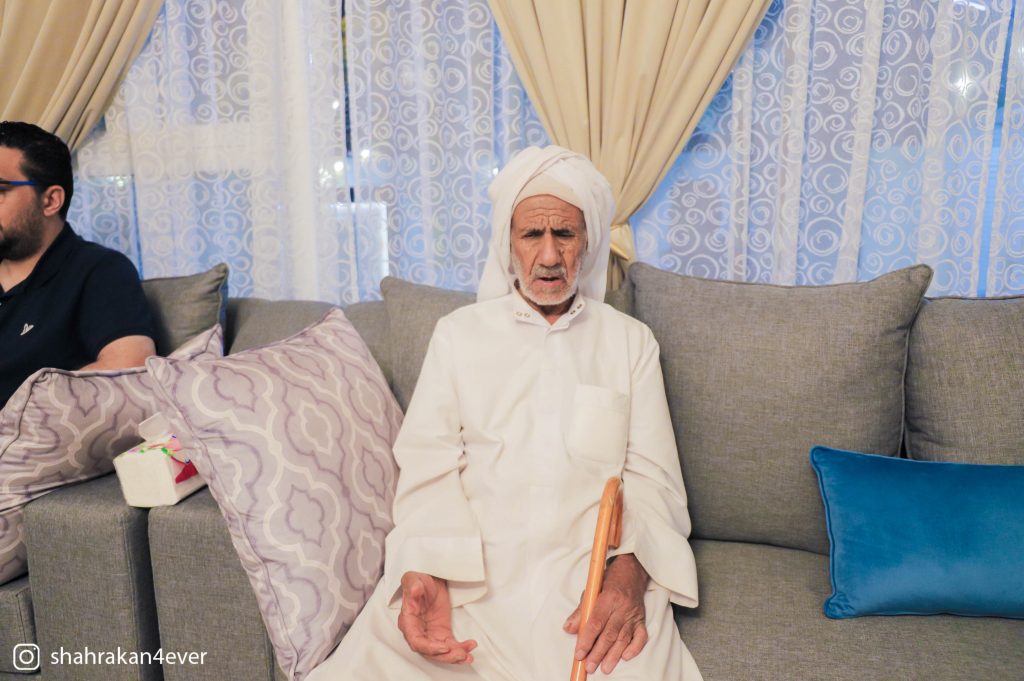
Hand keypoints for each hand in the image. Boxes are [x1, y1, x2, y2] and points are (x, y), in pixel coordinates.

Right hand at [398, 571, 476, 664]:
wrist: (431, 583)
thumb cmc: (419, 582)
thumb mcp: (414, 578)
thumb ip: (412, 584)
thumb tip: (414, 590)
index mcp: (408, 622)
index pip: (416, 641)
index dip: (429, 647)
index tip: (443, 647)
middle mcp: (418, 632)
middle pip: (430, 652)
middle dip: (445, 656)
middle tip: (461, 655)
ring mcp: (431, 635)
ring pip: (441, 653)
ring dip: (454, 656)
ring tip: (468, 655)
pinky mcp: (442, 635)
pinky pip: (451, 646)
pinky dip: (460, 649)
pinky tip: (470, 647)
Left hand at [564, 554, 648, 674]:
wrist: (631, 572)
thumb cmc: (608, 582)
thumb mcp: (591, 591)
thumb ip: (580, 612)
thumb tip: (569, 629)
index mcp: (608, 598)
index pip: (596, 622)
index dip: (586, 640)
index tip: (579, 653)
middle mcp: (622, 607)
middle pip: (609, 634)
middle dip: (598, 652)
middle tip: (589, 666)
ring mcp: (633, 615)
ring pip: (623, 638)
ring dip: (613, 655)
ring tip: (604, 668)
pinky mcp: (641, 620)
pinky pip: (641, 637)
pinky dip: (634, 648)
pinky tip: (625, 657)